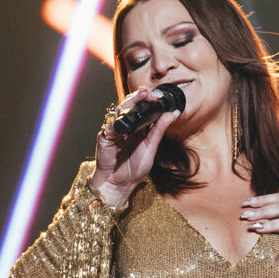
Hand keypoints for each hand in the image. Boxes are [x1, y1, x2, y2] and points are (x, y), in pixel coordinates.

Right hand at [90, 86, 180, 208]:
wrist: (119, 184)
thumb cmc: (134, 168)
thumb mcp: (151, 147)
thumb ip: (159, 130)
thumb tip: (173, 113)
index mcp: (139, 127)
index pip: (143, 107)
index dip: (149, 99)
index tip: (159, 95)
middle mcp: (126, 126)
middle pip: (131, 105)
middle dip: (139, 97)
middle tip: (149, 93)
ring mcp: (114, 130)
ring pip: (120, 111)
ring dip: (130, 104)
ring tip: (140, 99)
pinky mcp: (104, 138)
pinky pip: (110, 127)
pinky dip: (117, 124)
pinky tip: (125, 123)